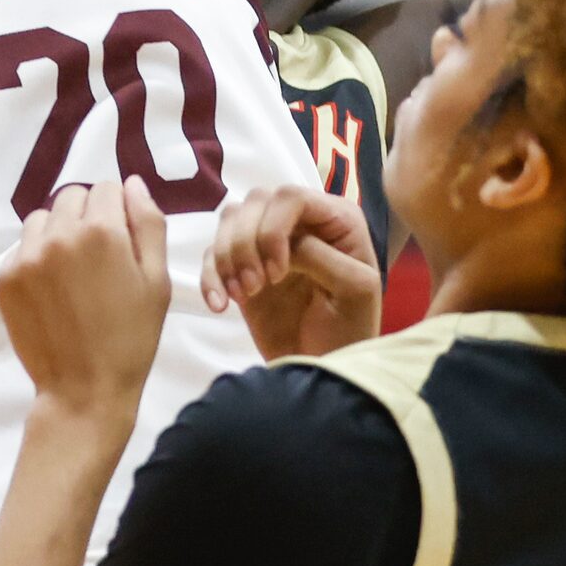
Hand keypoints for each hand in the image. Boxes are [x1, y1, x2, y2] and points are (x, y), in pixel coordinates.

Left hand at [0, 181, 172, 426]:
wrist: (84, 390)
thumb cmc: (132, 337)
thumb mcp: (157, 280)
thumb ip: (148, 223)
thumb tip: (132, 183)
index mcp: (102, 231)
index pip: (107, 188)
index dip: (119, 210)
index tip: (122, 241)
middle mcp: (59, 235)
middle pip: (72, 197)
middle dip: (88, 216)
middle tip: (99, 258)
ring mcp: (26, 257)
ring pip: (42, 218)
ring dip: (58, 232)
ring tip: (73, 272)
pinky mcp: (5, 278)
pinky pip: (21, 248)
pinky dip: (37, 258)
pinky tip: (53, 290)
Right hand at [199, 187, 382, 360]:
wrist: (325, 368)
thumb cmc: (351, 329)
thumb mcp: (355, 290)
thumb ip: (323, 257)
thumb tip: (284, 244)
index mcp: (334, 219)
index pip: (292, 197)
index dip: (275, 227)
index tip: (277, 273)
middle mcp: (300, 222)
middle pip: (256, 201)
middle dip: (247, 242)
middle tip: (256, 286)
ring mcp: (268, 243)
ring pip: (230, 219)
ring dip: (227, 255)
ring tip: (241, 295)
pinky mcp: (242, 268)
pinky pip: (212, 255)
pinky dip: (210, 277)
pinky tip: (219, 305)